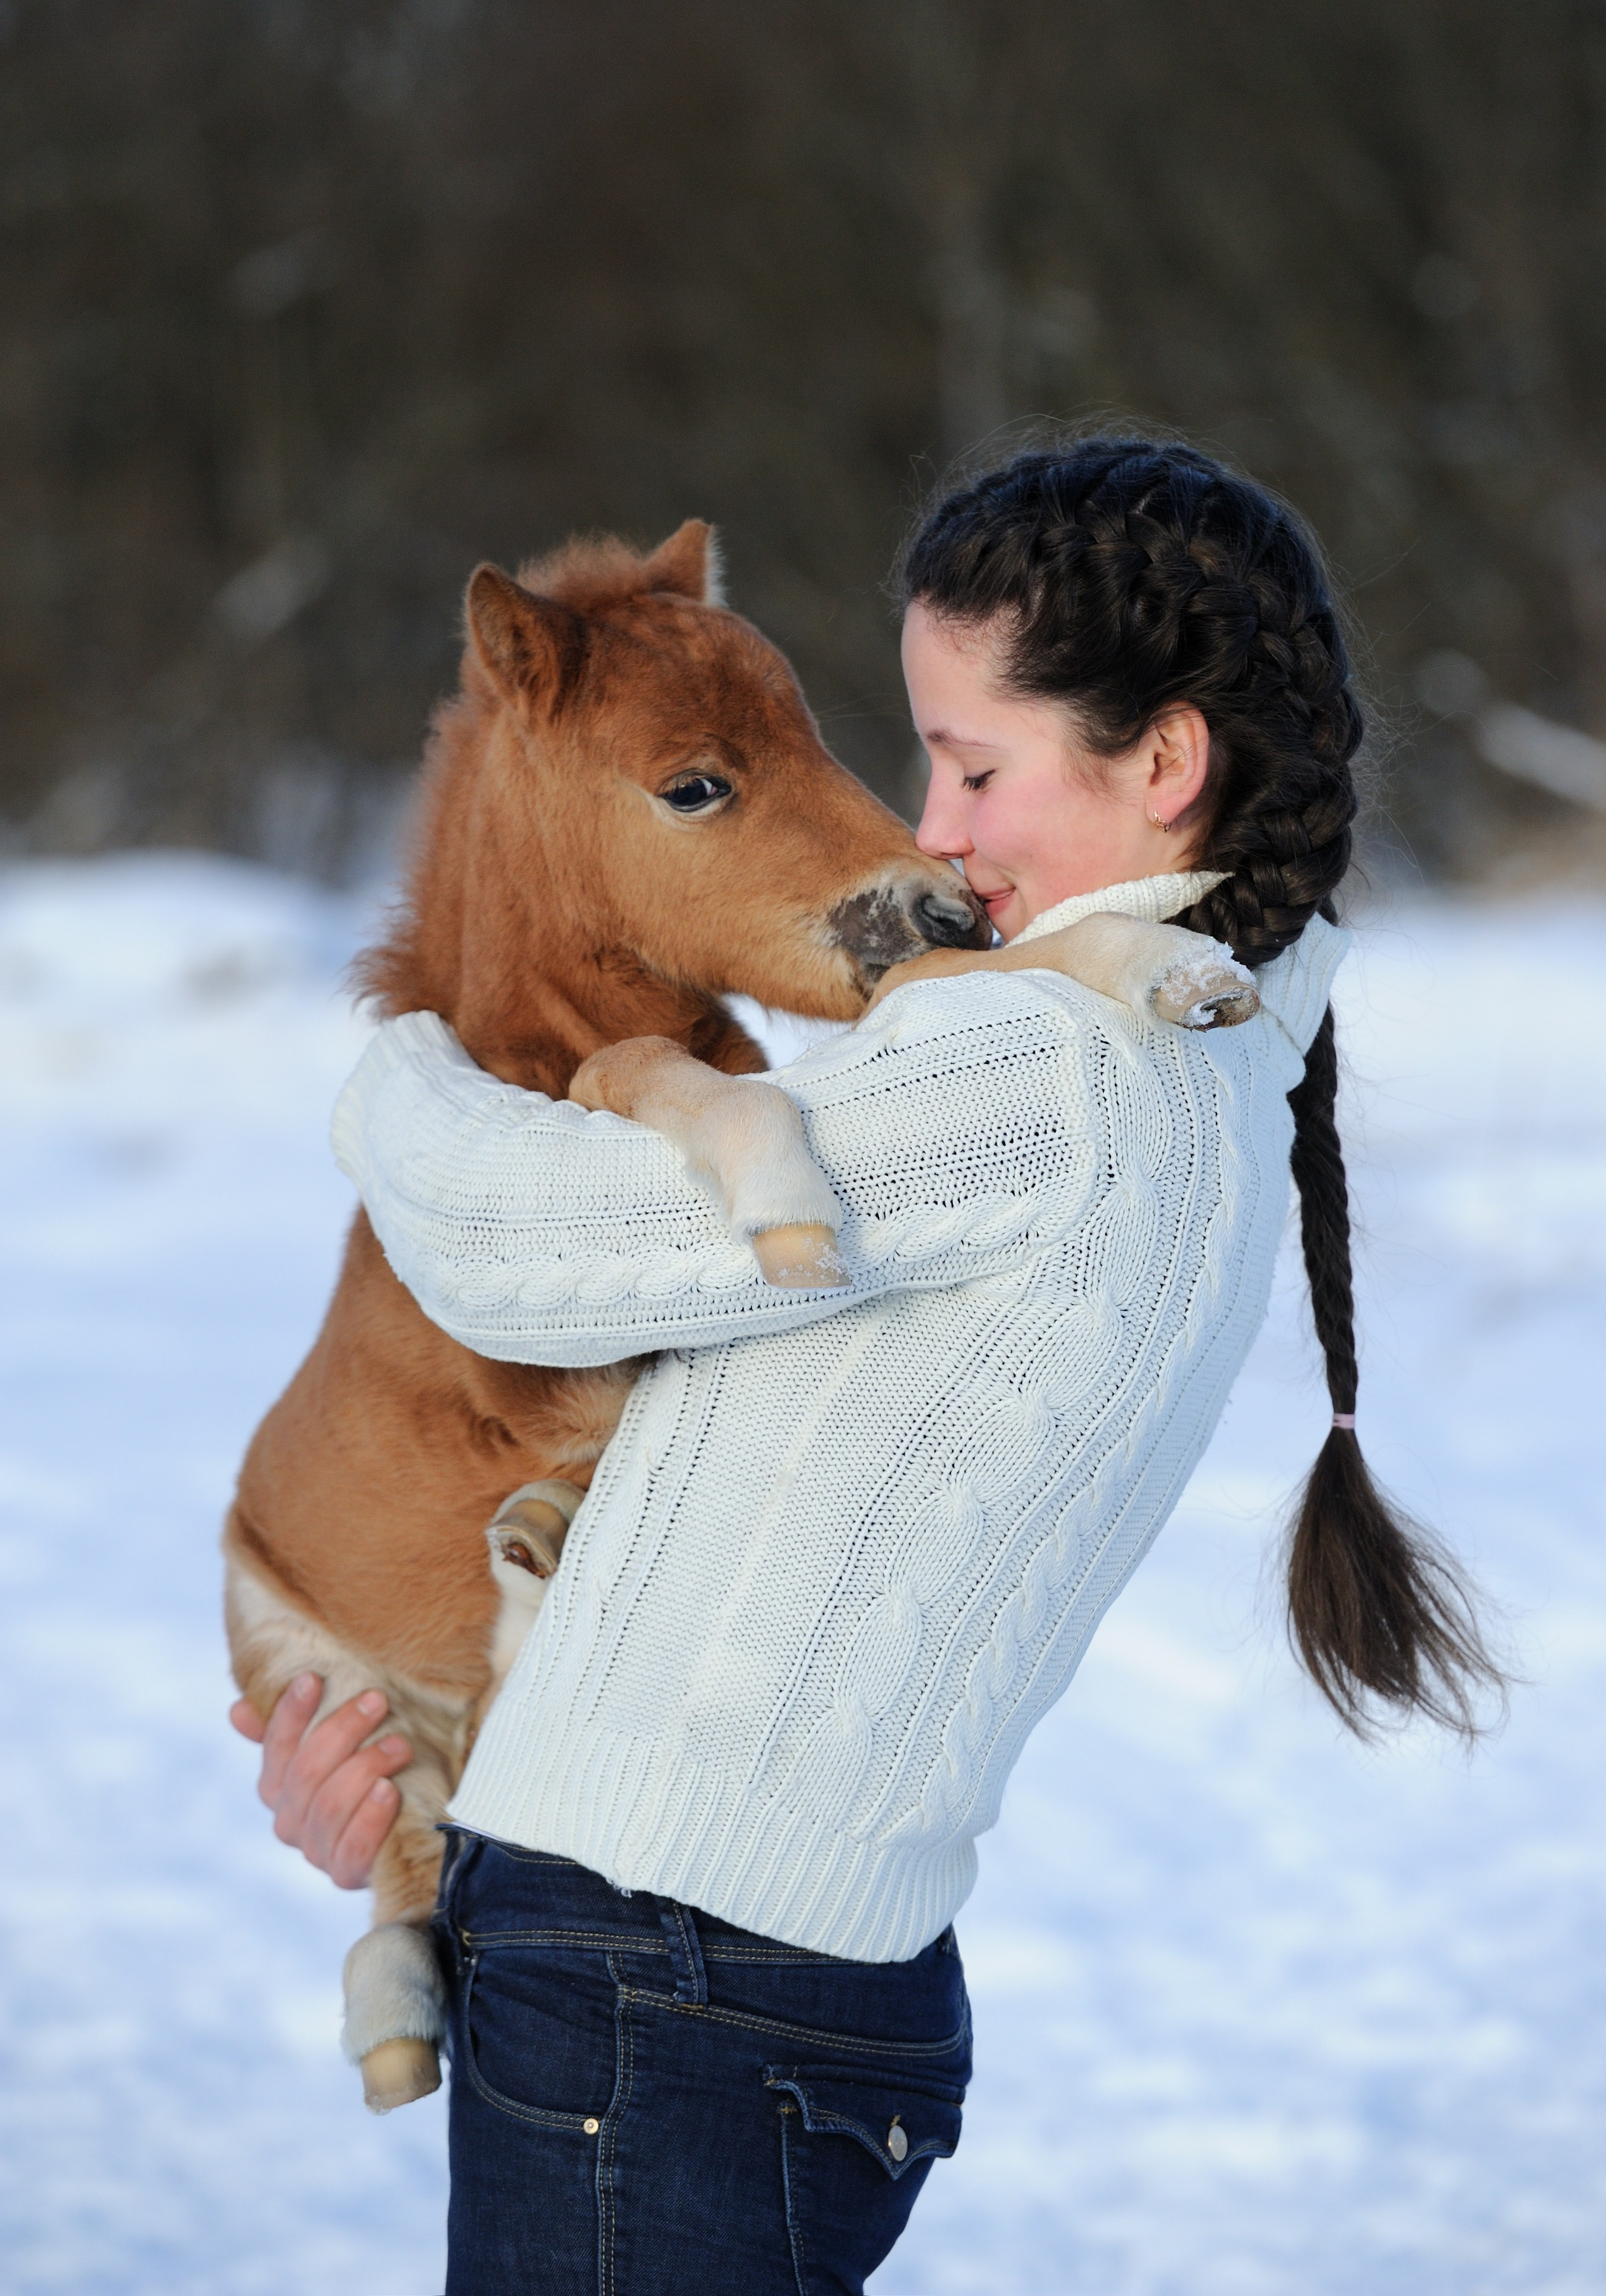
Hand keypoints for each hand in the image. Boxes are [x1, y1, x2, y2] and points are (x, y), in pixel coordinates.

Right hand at [229, 1673, 410, 1889]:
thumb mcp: (339, 1742)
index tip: (314, 1678)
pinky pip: (352, 1848)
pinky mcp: (348, 1873)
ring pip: (330, 1804)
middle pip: (306, 1771)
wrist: (416, 1822)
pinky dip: (371, 1817)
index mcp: (277, 1787)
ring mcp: (317, 1851)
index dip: (291, 1713)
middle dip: (342, 1730)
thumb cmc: (370, 1769)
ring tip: (400, 1744)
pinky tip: (390, 1790)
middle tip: (378, 1701)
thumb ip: (292, 1728)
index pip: (275, 1746)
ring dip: (366, 1767)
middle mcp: (289, 1822)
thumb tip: (237, 1711)